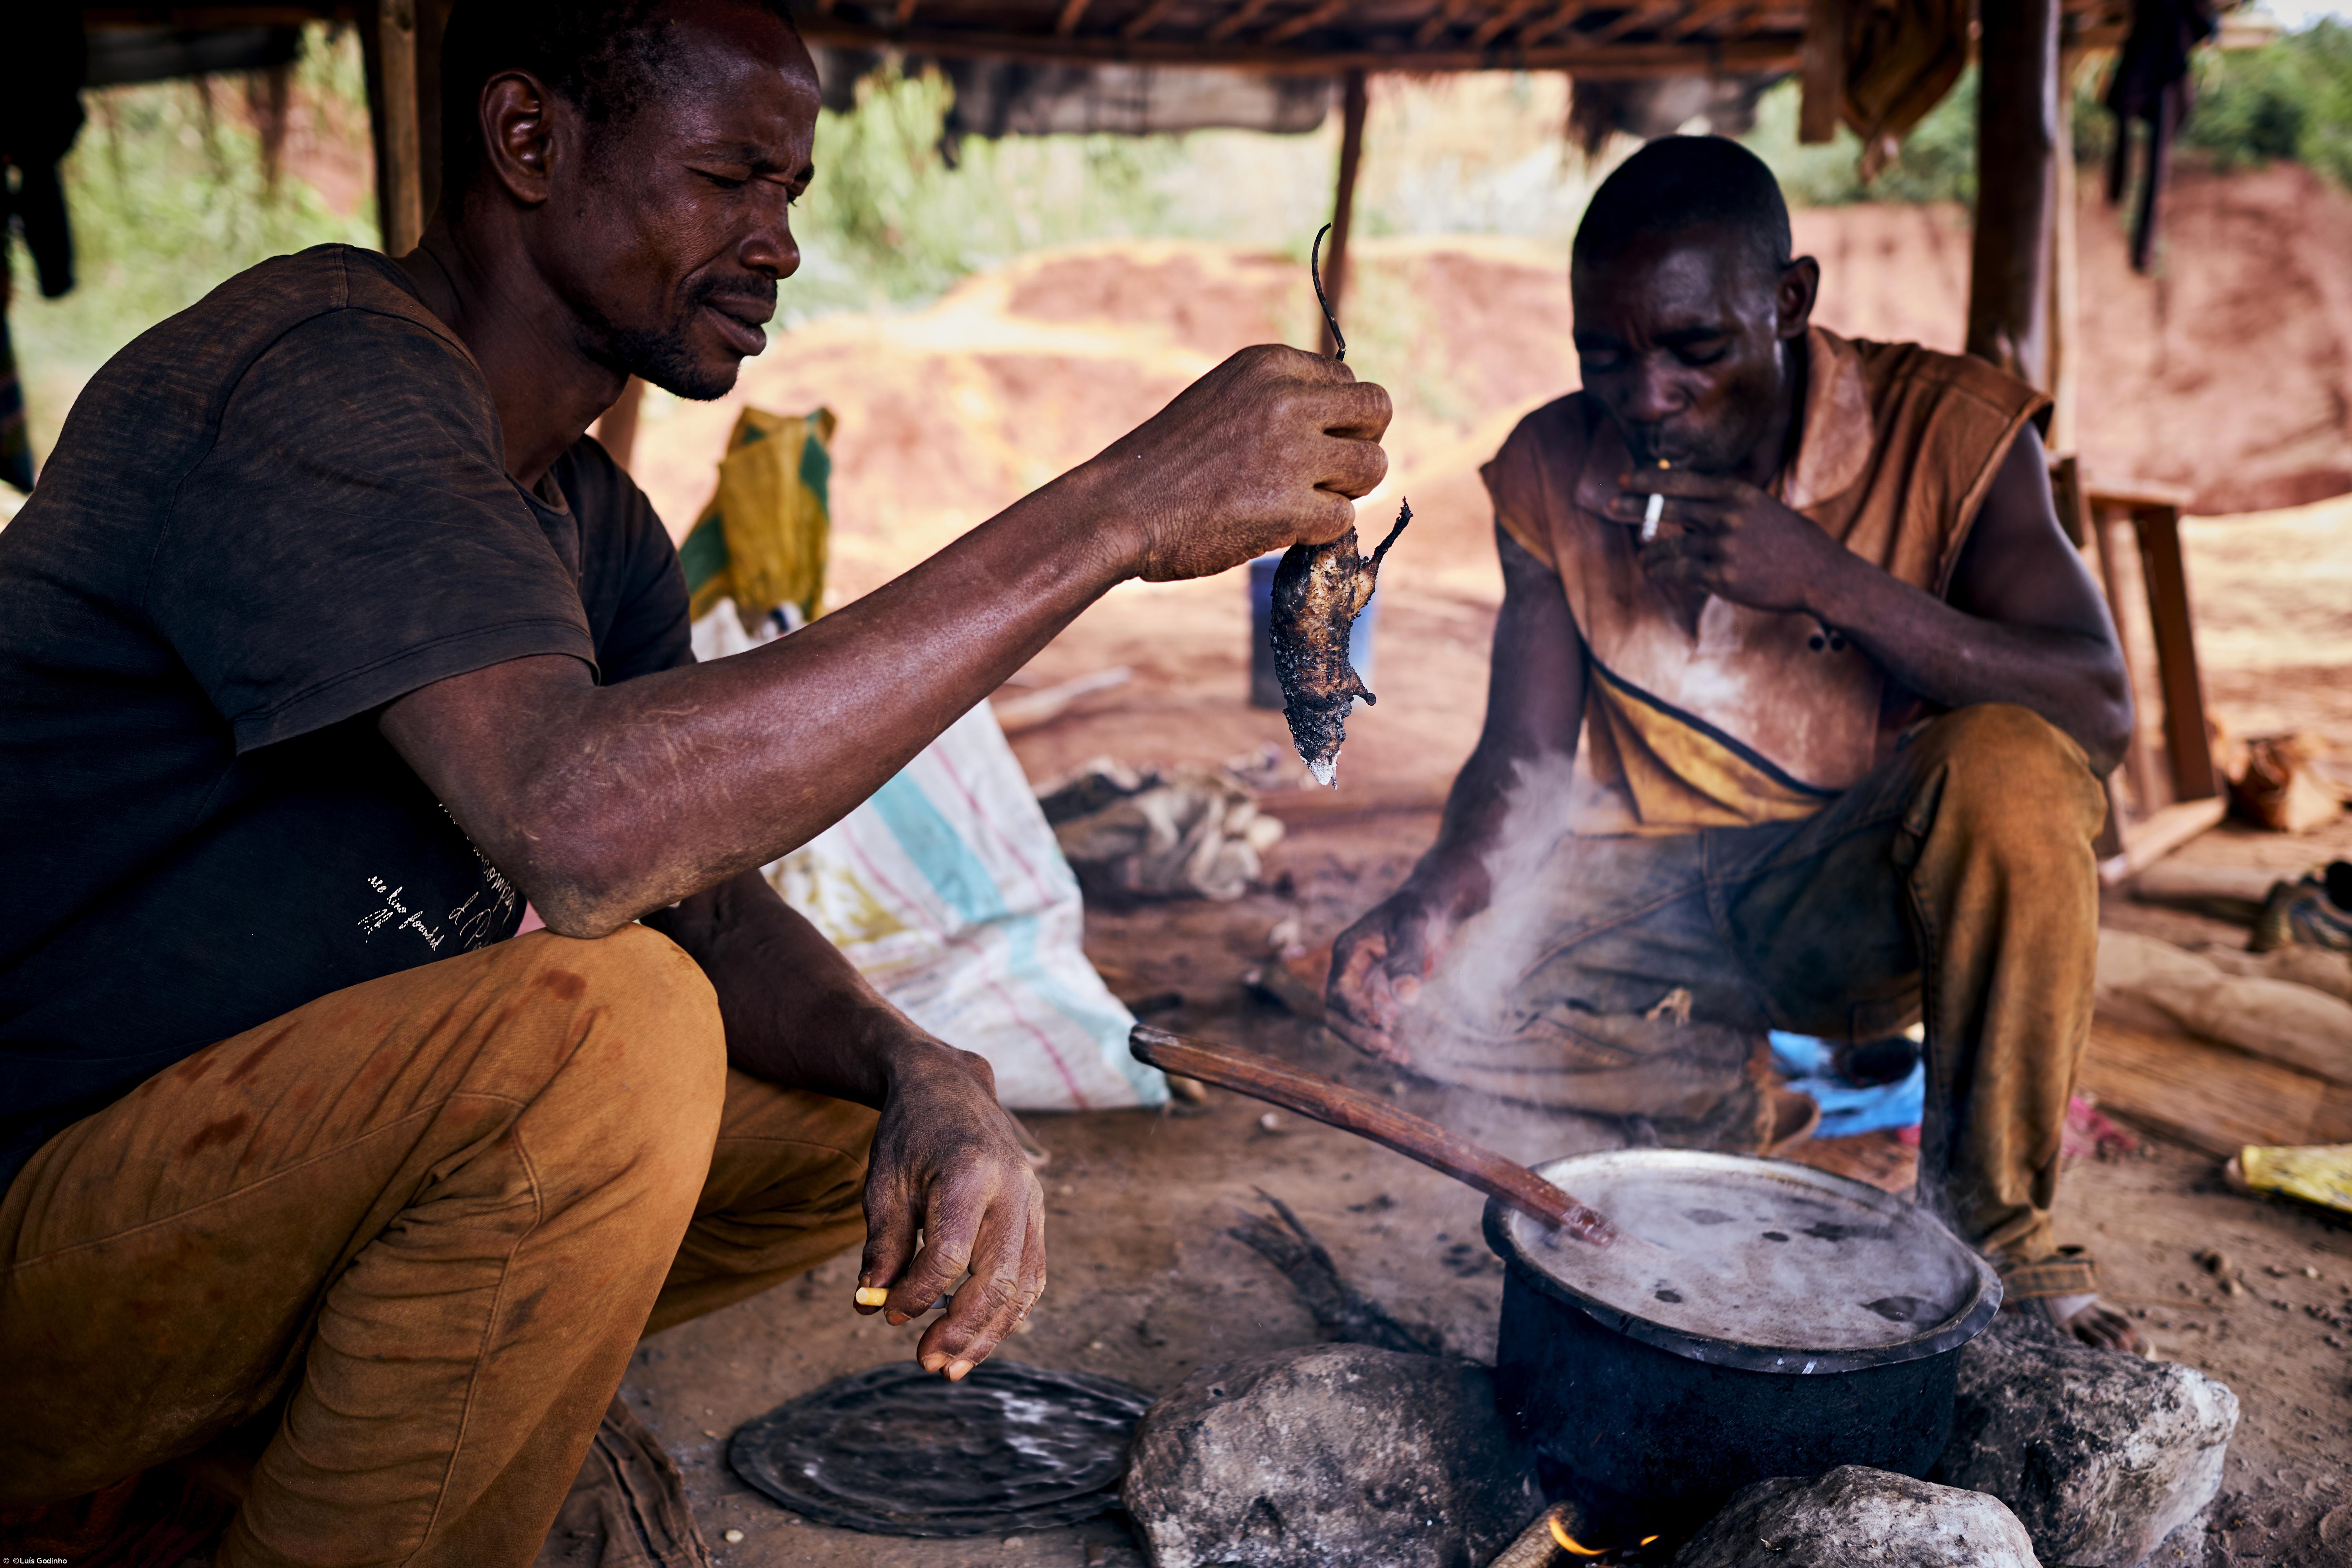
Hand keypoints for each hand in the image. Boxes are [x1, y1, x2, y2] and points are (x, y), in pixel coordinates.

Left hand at [856, 1043, 1044, 1380]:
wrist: (950, 1086)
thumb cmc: (910, 1134)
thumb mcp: (884, 1182)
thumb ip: (884, 1243)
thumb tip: (872, 1303)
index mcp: (970, 1174)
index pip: (950, 1254)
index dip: (919, 1293)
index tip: (888, 1313)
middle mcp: (1013, 1188)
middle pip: (998, 1277)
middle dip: (963, 1330)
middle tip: (927, 1363)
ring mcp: (1032, 1201)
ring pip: (1023, 1284)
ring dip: (989, 1333)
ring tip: (952, 1368)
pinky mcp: (1036, 1214)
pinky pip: (1032, 1274)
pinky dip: (1008, 1312)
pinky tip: (978, 1338)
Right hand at [1084, 344, 1391, 581]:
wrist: (1118, 509)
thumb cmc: (1166, 462)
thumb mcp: (1223, 399)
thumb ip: (1278, 398)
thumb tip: (1342, 419)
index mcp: (1269, 364)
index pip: (1349, 383)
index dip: (1339, 421)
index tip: (1310, 445)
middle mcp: (1286, 400)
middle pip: (1378, 411)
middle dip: (1363, 444)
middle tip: (1330, 473)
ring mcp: (1291, 454)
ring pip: (1372, 467)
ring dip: (1347, 491)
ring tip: (1303, 502)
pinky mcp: (1290, 508)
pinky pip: (1344, 519)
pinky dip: (1320, 531)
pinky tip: (1280, 528)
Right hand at [1325, 861, 1486, 1063]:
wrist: (1431, 907)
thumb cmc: (1419, 909)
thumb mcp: (1413, 927)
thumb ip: (1407, 959)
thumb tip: (1405, 999)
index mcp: (1347, 953)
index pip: (1339, 992)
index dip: (1357, 1011)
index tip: (1383, 1023)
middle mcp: (1349, 973)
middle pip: (1337, 1015)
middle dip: (1358, 1035)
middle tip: (1388, 1048)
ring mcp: (1363, 988)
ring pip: (1352, 1026)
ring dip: (1370, 1044)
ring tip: (1400, 1057)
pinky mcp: (1380, 998)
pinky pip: (1374, 1026)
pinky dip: (1385, 1042)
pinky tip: (1406, 1055)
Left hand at [1605, 468, 1849, 615]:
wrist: (1819, 573)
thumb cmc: (1789, 540)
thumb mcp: (1760, 507)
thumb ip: (1724, 503)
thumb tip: (1684, 504)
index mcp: (1735, 493)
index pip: (1681, 481)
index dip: (1649, 479)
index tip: (1625, 478)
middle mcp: (1726, 515)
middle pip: (1667, 507)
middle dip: (1634, 505)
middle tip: (1610, 504)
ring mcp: (1723, 547)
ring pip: (1670, 547)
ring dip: (1652, 553)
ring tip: (1644, 558)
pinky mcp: (1722, 577)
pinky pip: (1681, 573)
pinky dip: (1665, 572)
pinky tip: (1657, 572)